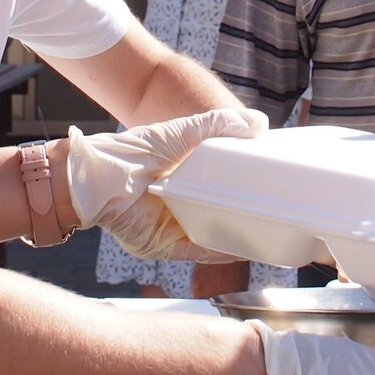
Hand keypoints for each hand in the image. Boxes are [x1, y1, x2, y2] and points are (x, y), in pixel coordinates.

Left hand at [67, 108, 266, 262]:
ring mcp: (172, 226)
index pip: (218, 184)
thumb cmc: (134, 151)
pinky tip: (242, 249)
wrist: (101, 177)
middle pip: (217, 212)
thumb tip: (258, 122)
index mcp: (182, 177)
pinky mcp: (164, 245)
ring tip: (266, 231)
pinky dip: (220, 252)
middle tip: (273, 210)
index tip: (268, 183)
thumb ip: (218, 124)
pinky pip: (198, 252)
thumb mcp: (182, 132)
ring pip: (211, 235)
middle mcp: (178, 203)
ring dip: (236, 235)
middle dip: (241, 213)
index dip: (241, 184)